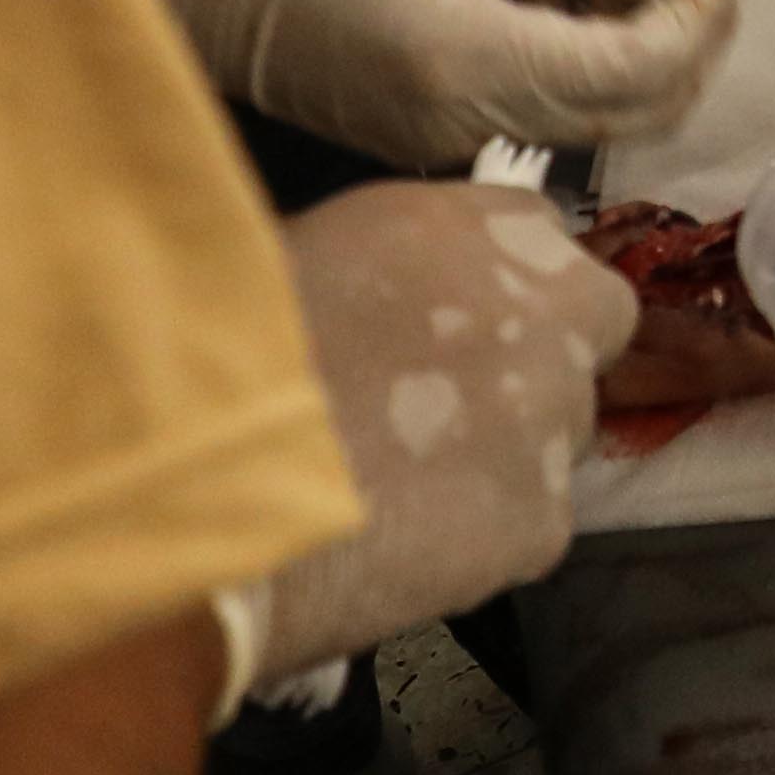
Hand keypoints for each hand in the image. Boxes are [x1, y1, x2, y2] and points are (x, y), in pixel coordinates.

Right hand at [146, 0, 750, 164]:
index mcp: (474, 64)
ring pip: (597, 113)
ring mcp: (450, 144)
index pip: (641, 68)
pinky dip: (584, 51)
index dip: (701, 9)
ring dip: (643, 41)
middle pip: (637, 109)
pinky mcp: (432, 136)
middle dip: (692, 32)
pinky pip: (543, 104)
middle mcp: (470, 126)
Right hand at [245, 184, 641, 683]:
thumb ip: (367, 271)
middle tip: (452, 404)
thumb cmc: (199, 359)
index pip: (534, 230)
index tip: (453, 315)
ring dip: (503, 451)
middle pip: (587, 325)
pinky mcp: (543, 524)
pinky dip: (477, 537)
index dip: (498, 280)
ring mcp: (551, 420)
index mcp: (465, 226)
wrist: (188, 495)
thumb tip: (377, 294)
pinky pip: (527, 525)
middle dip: (540, 356)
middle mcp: (537, 309)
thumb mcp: (280, 264)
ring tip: (401, 490)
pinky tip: (396, 548)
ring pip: (559, 434)